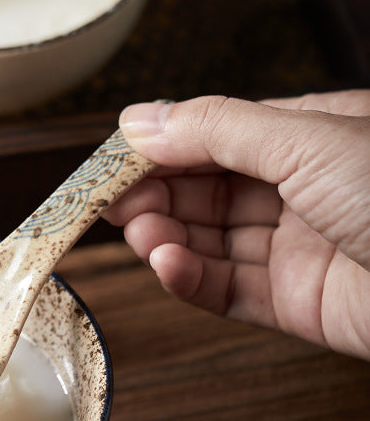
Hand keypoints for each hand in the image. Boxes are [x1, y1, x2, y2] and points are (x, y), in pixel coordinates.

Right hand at [105, 91, 369, 359]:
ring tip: (139, 233)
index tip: (109, 159)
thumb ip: (216, 128)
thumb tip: (138, 118)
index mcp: (311, 134)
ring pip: (209, 237)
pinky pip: (226, 288)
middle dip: (155, 192)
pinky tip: (167, 263)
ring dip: (165, 235)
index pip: (216, 133)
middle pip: (206, 187)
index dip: (160, 144)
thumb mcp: (305, 139)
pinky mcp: (296, 303)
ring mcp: (298, 247)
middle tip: (108, 202)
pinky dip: (190, 277)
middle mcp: (303, 187)